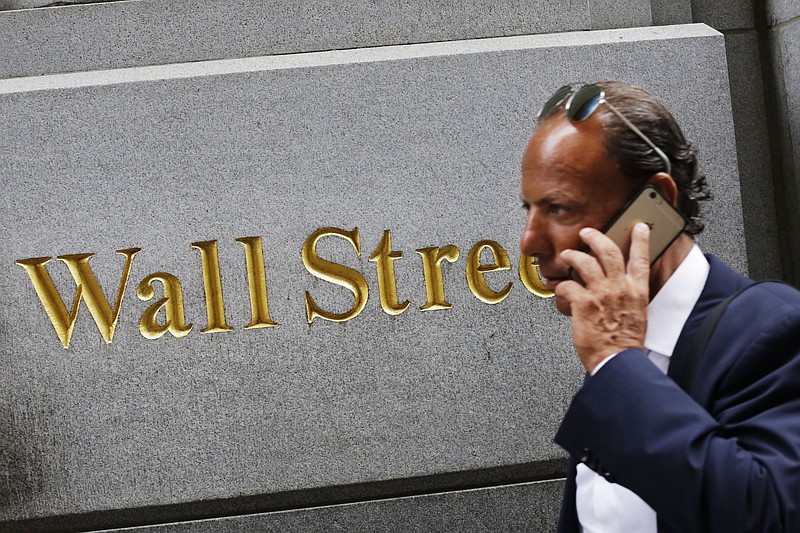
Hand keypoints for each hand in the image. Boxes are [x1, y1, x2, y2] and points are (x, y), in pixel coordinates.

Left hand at [556, 223, 650, 372]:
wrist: (618, 361)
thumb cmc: (625, 344)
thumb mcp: (636, 315)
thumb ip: (627, 298)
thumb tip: (616, 291)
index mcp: (637, 291)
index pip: (641, 259)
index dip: (641, 240)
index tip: (639, 227)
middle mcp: (620, 288)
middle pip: (608, 251)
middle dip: (595, 237)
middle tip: (587, 233)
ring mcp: (602, 294)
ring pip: (585, 262)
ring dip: (572, 256)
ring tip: (567, 255)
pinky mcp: (584, 303)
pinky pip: (567, 286)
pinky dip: (560, 286)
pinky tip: (558, 289)